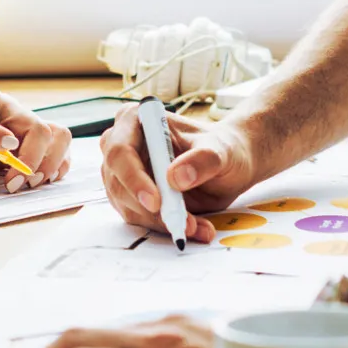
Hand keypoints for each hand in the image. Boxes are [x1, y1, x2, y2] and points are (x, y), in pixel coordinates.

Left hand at [0, 80, 73, 199]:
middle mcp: (11, 106)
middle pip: (38, 129)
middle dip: (30, 162)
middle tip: (12, 185)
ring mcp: (28, 118)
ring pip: (59, 134)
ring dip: (49, 163)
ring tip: (31, 183)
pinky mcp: (39, 133)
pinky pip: (62, 145)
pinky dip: (58, 165)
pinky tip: (41, 180)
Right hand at [100, 105, 256, 243]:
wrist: (228, 165)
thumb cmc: (220, 148)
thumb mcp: (220, 150)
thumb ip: (201, 160)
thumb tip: (176, 178)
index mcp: (135, 120)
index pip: (120, 151)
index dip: (133, 178)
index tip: (156, 202)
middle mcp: (121, 146)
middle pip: (119, 183)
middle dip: (151, 209)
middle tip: (185, 223)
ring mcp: (123, 174)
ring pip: (129, 206)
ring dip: (162, 222)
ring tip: (197, 226)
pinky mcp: (131, 197)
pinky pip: (141, 219)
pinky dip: (166, 227)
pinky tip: (194, 227)